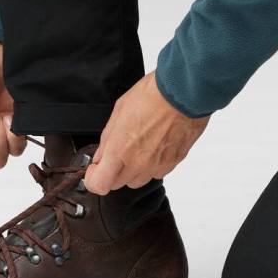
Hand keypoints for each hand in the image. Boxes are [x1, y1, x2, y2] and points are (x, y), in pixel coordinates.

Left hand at [82, 70, 208, 192]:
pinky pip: (158, 172)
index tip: (95, 167)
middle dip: (114, 171)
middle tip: (119, 150)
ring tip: (141, 144)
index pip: (98, 185)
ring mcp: (157, 166)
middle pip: (117, 184)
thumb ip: (108, 138)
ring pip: (139, 180)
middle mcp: (138, 164)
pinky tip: (157, 143)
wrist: (183, 92)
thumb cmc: (152, 95)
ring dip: (135, 169)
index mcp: (120, 150)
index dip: (93, 178)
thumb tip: (101, 155)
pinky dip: (154, 163)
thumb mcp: (119, 111)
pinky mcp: (174, 163)